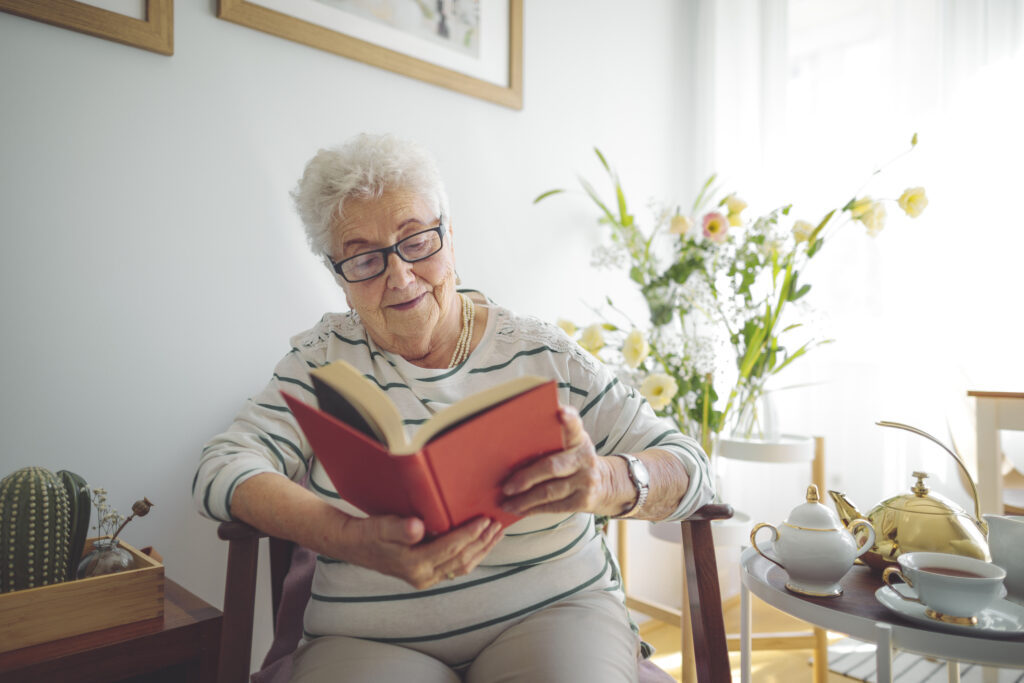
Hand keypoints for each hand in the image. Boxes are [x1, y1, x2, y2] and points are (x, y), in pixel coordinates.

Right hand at [338, 514, 503, 588]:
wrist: (352, 544)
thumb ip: (400, 527)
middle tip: (497, 525)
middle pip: (461, 560)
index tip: (485, 520)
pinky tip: (480, 544)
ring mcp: (425, 578)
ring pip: (462, 567)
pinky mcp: (425, 575)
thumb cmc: (368, 531)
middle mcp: (422, 576)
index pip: (451, 549)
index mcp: (414, 564)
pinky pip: (455, 568)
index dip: (470, 534)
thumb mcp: (381, 526)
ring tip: (496, 534)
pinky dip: (471, 555)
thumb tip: (417, 527)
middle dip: (482, 542)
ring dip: (481, 550)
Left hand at [500, 405, 617, 516]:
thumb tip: (514, 436)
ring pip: (549, 492)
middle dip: (526, 478)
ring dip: (524, 499)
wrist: (605, 483)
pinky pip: (553, 507)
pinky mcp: (583, 501)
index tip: (561, 412)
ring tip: (507, 502)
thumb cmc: (575, 459)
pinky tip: (519, 509)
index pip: (574, 426)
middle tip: (506, 486)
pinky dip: (533, 509)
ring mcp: (586, 481)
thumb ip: (554, 436)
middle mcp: (585, 458)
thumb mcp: (572, 443)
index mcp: (579, 439)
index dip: (569, 419)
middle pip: (552, 466)